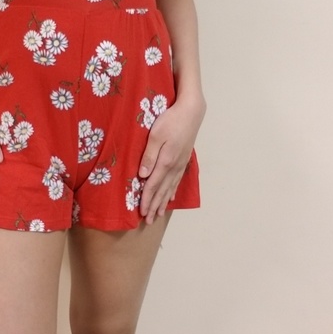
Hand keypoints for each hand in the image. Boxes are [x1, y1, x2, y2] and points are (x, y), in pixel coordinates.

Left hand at [139, 97, 204, 224]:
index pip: (153, 185)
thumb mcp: (155, 135)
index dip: (146, 200)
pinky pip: (177, 180)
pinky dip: (172, 190)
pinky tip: (170, 196)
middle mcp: (174, 166)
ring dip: (163, 201)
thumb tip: (142, 176)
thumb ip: (149, 156)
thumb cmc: (170, 121)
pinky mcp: (184, 159)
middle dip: (154, 205)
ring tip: (158, 213)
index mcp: (165, 162)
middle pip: (162, 190)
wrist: (191, 112)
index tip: (141, 212)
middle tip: (148, 221)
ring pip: (170, 187)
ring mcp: (181, 163)